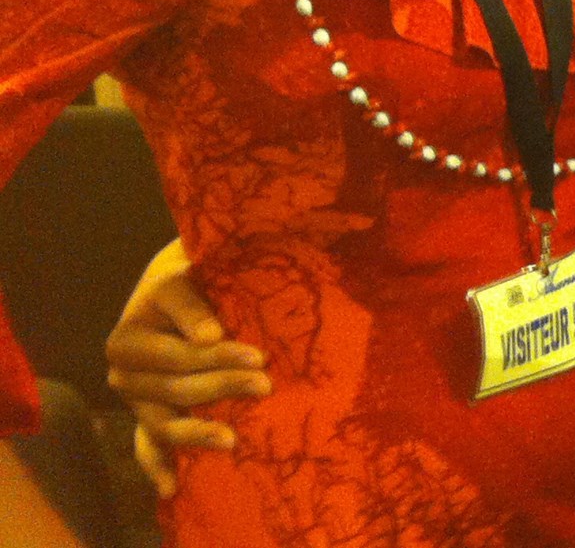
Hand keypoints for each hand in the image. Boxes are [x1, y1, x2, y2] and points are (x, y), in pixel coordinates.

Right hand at [104, 239, 269, 498]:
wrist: (182, 281)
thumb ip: (196, 300)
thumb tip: (211, 335)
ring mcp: (134, 395)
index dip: (217, 354)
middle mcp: (123, 366)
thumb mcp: (191, 272)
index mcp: (129, 332)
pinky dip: (158, 466)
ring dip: (199, 430)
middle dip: (222, 385)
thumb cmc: (197, 273)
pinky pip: (146, 445)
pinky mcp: (146, 414)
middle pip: (174, 386)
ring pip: (164, 419)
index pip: (177, 351)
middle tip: (266, 384)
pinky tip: (173, 487)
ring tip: (234, 438)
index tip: (256, 356)